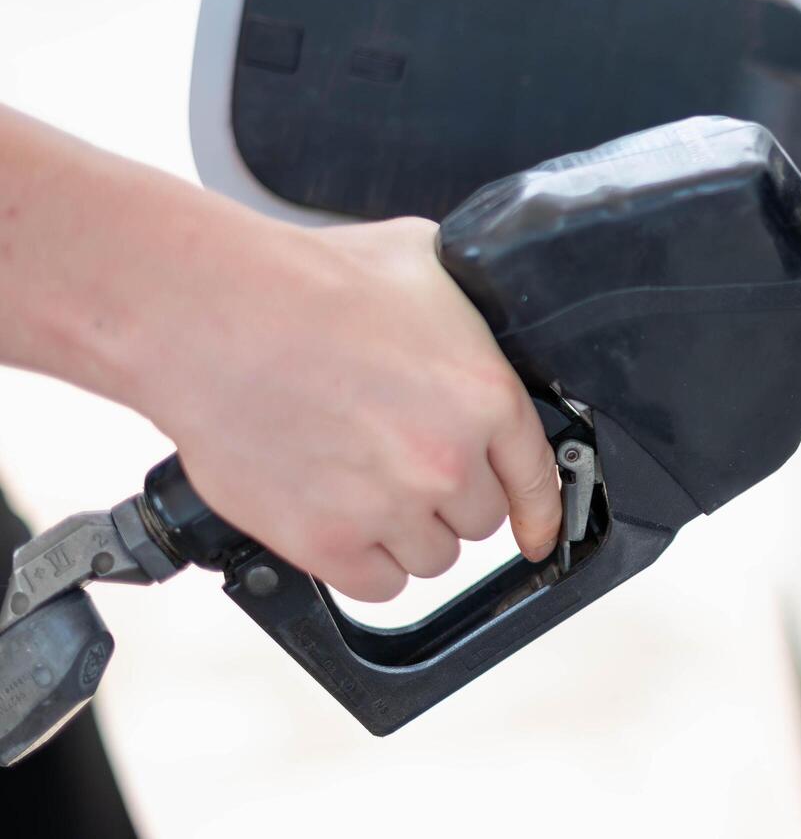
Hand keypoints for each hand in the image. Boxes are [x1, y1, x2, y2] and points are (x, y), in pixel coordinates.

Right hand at [146, 218, 564, 601]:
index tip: (537, 534)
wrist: (211, 314)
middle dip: (452, 498)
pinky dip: (366, 564)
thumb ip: (468, 309)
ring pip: (434, 558)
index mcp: (485, 395)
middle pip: (481, 519)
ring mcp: (388, 505)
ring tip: (366, 484)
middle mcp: (447, 458)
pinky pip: (378, 587)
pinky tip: (345, 523)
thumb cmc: (305, 280)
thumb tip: (483, 317)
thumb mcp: (422, 261)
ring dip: (409, 532)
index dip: (540, 511)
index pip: (537, 478)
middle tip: (405, 463)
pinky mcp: (327, 541)